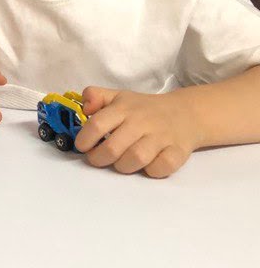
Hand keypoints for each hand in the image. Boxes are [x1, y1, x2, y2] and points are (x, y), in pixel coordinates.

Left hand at [74, 87, 203, 177]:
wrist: (186, 113)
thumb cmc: (144, 109)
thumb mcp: (118, 96)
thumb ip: (96, 96)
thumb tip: (84, 108)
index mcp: (124, 108)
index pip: (97, 124)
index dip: (85, 139)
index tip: (82, 147)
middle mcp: (142, 122)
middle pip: (113, 147)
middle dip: (99, 158)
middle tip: (98, 159)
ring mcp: (162, 137)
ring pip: (136, 159)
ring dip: (123, 166)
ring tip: (121, 163)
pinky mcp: (178, 151)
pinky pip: (161, 168)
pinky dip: (151, 171)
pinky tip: (147, 166)